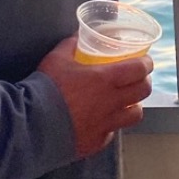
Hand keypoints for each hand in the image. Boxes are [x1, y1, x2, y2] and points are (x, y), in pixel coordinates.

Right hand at [37, 37, 154, 156]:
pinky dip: (112, 125)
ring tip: (127, 101)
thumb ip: (71, 45)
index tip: (146, 61)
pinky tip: (103, 121)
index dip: (146, 64)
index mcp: (104, 79)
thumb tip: (79, 35)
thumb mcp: (57, 58)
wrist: (32, 124)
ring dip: (133, 106)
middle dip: (145, 83)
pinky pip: (112, 132)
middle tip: (139, 79)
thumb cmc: (46, 88)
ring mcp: (105, 124)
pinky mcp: (96, 142)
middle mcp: (110, 102)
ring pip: (134, 115)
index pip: (138, 69)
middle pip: (143, 92)